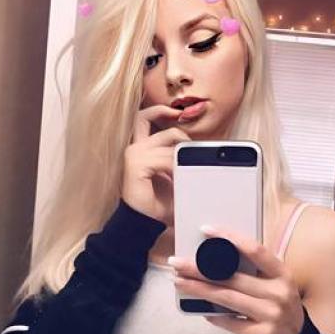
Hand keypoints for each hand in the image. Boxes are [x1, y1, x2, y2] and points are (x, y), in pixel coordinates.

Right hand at [121, 105, 190, 224]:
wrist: (145, 223)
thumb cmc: (158, 202)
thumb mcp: (173, 175)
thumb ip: (178, 158)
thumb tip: (200, 150)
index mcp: (141, 147)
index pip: (147, 118)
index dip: (164, 111)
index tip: (180, 112)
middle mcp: (135, 147)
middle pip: (150, 117)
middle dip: (175, 127)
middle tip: (193, 144)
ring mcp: (134, 154)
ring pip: (167, 139)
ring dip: (183, 152)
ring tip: (192, 166)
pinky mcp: (136, 164)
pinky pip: (166, 158)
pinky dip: (178, 166)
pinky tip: (182, 177)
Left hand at [170, 225, 304, 333]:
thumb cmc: (277, 305)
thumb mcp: (274, 283)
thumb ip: (254, 271)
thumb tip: (213, 258)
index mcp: (282, 273)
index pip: (255, 250)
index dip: (230, 238)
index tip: (206, 229)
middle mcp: (279, 292)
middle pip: (233, 276)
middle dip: (200, 268)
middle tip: (177, 262)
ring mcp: (272, 315)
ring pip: (227, 298)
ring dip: (199, 289)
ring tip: (179, 282)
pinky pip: (231, 322)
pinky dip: (214, 315)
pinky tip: (200, 310)